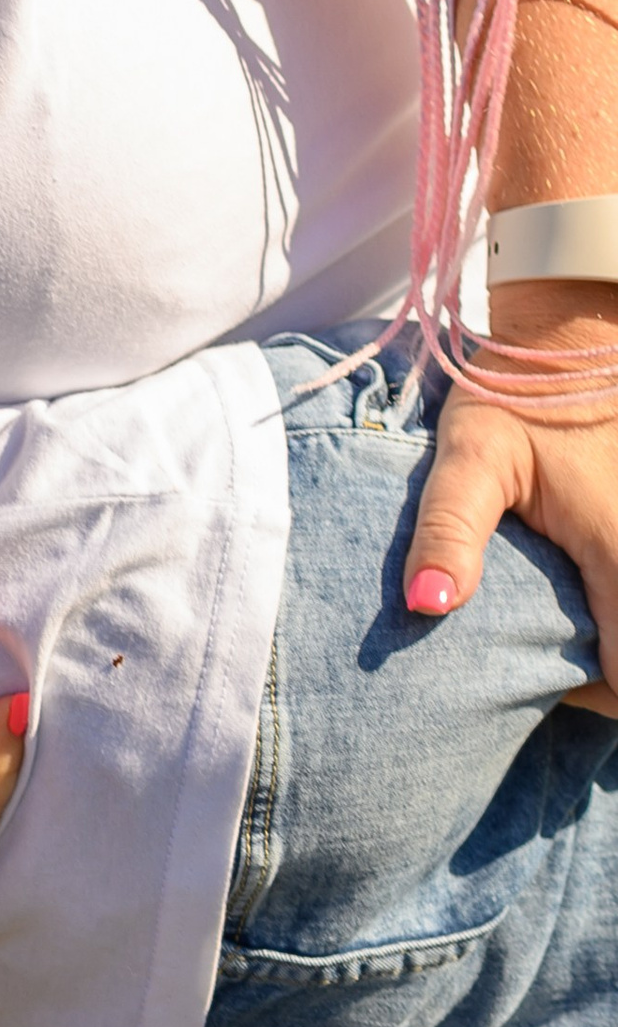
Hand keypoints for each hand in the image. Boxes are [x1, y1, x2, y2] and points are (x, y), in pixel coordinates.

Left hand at [404, 281, 617, 718]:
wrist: (568, 330)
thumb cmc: (515, 390)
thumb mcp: (471, 456)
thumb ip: (450, 533)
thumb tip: (426, 606)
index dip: (590, 696)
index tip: (537, 677)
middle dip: (600, 668)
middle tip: (541, 657)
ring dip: (609, 632)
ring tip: (555, 625)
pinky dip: (612, 601)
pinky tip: (572, 589)